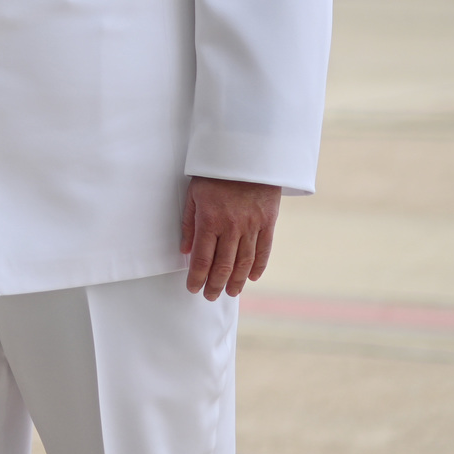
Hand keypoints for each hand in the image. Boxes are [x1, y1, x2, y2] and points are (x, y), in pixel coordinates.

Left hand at [181, 176, 281, 299]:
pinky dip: (258, 266)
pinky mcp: (268, 223)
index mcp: (210, 220)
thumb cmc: (214, 175)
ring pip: (245, 262)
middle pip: (223, 265)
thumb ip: (189, 223)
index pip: (202, 258)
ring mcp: (252, 226)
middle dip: (215, 285)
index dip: (197, 277)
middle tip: (210, 297)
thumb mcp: (193, 194)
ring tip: (230, 292)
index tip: (193, 289)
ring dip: (236, 281)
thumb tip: (186, 250)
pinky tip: (252, 277)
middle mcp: (231, 227)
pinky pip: (264, 250)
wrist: (247, 156)